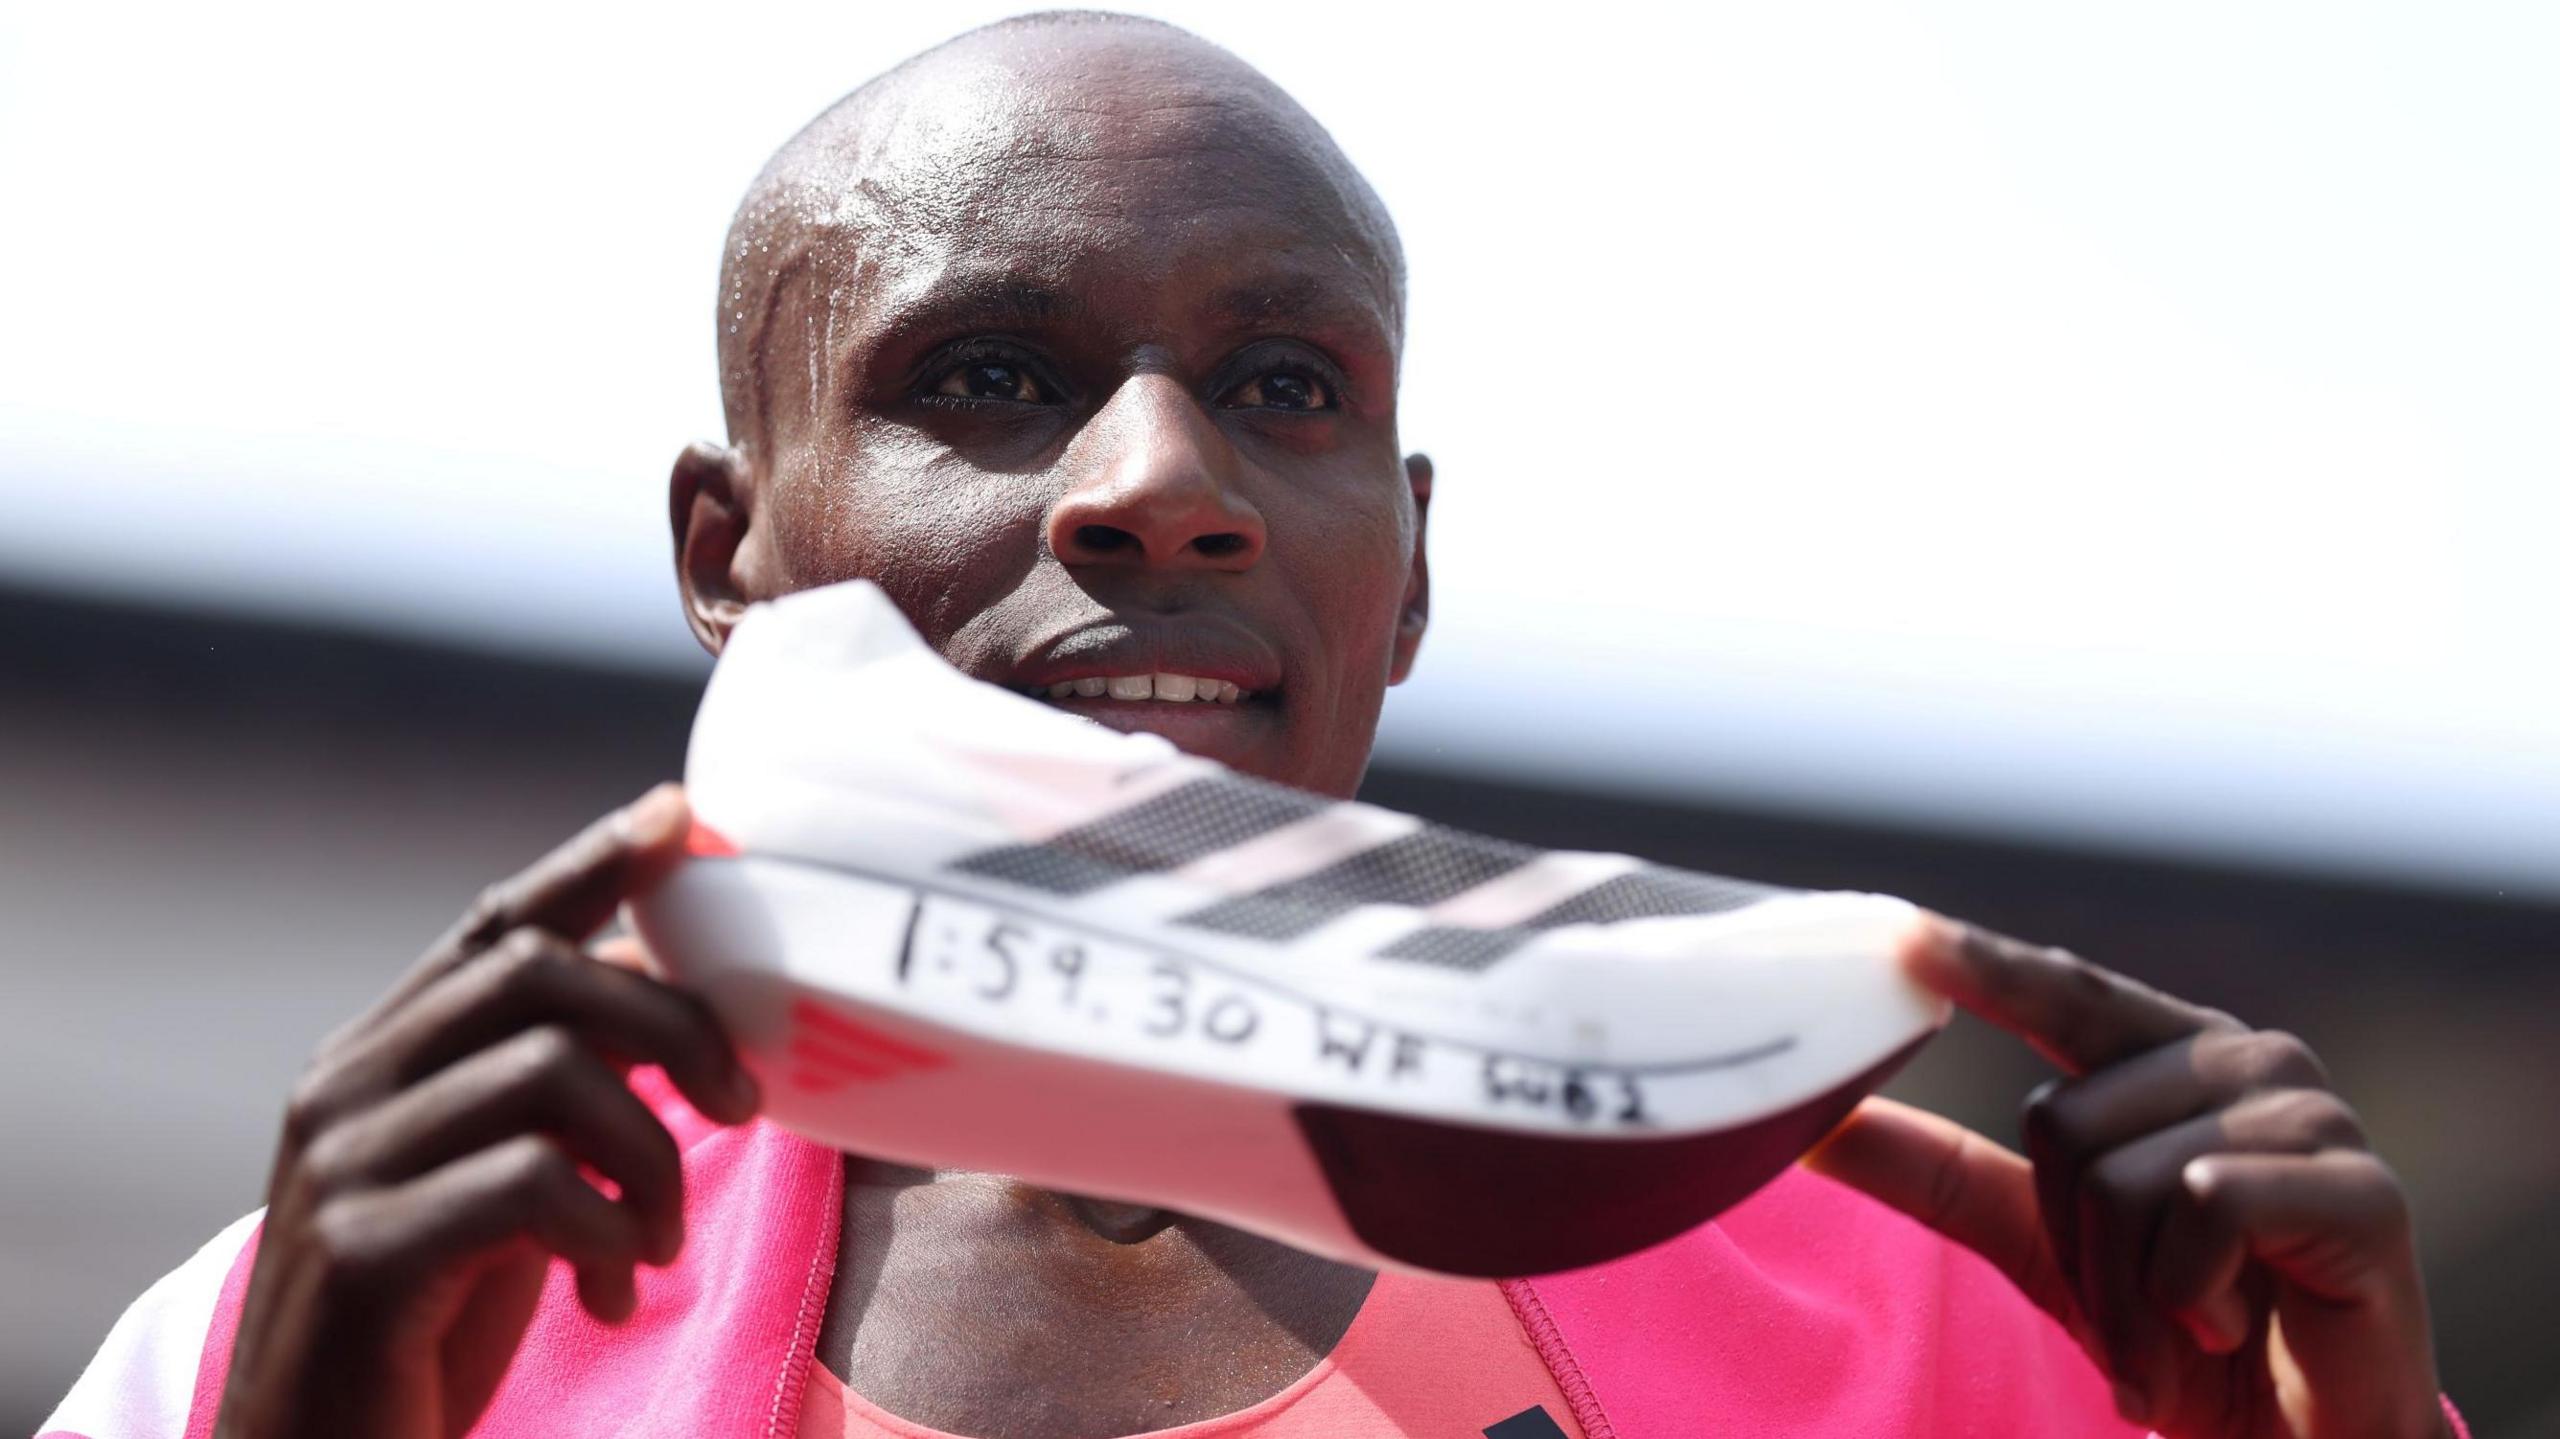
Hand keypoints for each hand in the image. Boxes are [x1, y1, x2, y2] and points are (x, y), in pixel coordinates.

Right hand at [215, 786, 759, 1438]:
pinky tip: (614, 1293)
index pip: (495, 925)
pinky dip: (607, 1232)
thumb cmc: (425, 1319)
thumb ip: (549, 1097)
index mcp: (376, 1056)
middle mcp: (346, 1088)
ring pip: (552, 1074)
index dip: (592, 863)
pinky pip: (530, 1188)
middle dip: (671, 1024)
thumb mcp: (492, 1183)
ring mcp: (343, 1166)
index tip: (682, 817)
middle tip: (742, 1101)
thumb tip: (676, 1006)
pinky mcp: (361, 1255)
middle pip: (540, 976)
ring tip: (660, 1238)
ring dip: (651, 1155)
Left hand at [1806, 917, 2445, 1437]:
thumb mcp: (2040, 1242)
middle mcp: (2250, 1061)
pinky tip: (2226, 1331)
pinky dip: (2185, 1302)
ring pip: (2122, 1181)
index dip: (1980, 963)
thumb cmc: (2183, 1325)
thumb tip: (1812, 1125)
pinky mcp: (2363, 1192)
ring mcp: (2313, 1119)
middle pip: (2063, 1120)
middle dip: (2071, 1246)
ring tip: (2177, 1336)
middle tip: (2133, 1311)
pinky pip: (2202, 1212)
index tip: (1896, 936)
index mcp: (2175, 1055)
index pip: (2062, 990)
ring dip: (2125, 1299)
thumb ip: (1938, 1172)